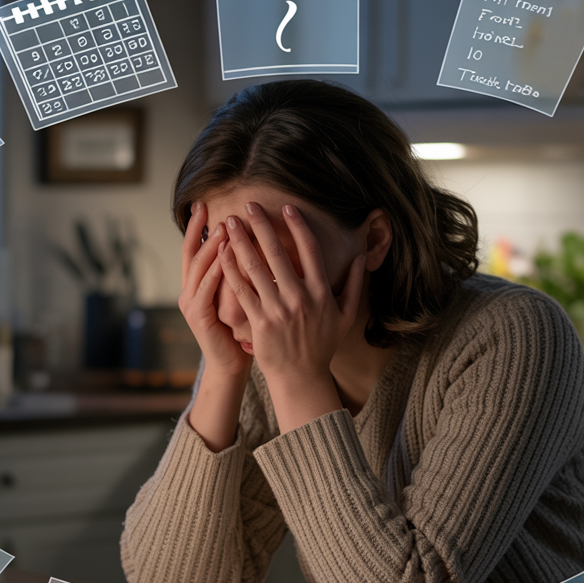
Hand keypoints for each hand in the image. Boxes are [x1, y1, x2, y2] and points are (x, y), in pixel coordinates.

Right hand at [178, 201, 250, 378]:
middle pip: (191, 252)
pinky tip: (224, 257)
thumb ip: (241, 271)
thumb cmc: (240, 330)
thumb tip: (255, 242)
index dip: (198, 227)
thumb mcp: (240, 294)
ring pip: (198, 268)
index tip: (204, 204)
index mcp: (198, 284)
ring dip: (210, 246)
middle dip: (199, 229)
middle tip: (207, 208)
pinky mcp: (199, 318)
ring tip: (222, 226)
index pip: (195, 249)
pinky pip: (205, 290)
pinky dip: (215, 272)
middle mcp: (189, 290)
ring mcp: (191, 304)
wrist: (232, 365)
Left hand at [217, 202, 364, 418]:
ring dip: (241, 241)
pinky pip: (242, 290)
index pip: (310, 250)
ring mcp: (278, 309)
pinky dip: (231, 269)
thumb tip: (362, 257)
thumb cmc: (322, 345)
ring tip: (228, 223)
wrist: (300, 376)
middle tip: (248, 205)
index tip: (287, 207)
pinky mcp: (259, 321)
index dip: (298, 226)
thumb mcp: (346, 316)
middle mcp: (300, 297)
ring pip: (256, 268)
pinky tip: (222, 253)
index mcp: (321, 292)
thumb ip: (354, 285)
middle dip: (261, 225)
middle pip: (278, 253)